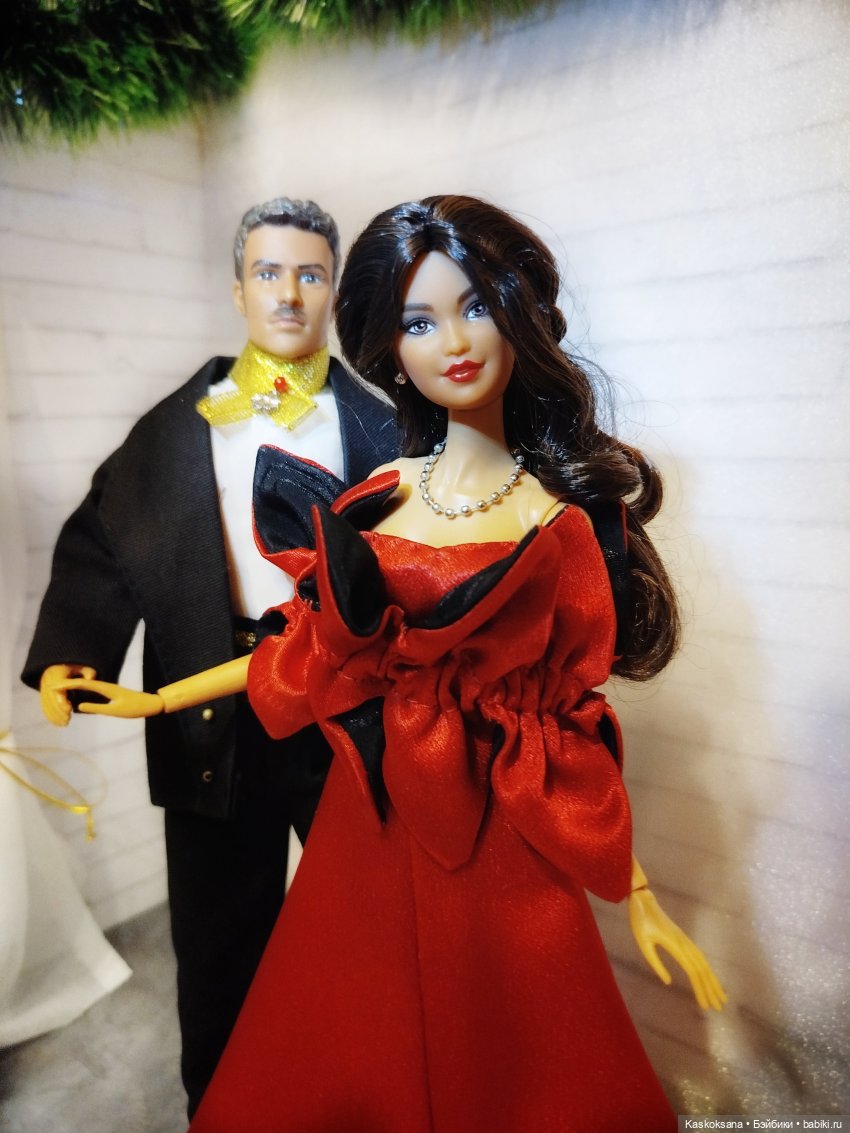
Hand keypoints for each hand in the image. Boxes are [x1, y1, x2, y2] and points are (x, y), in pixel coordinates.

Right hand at [40, 663, 96, 725]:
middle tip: (68, 720)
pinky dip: (50, 716)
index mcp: (56, 675)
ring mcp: (43, 690)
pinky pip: (44, 707)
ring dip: (54, 716)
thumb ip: (87, 671)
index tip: (69, 709)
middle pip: (50, 700)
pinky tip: (57, 723)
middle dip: (58, 711)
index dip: (62, 701)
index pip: (57, 690)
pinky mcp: (42, 696)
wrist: (57, 666)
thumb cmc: (73, 667)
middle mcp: (47, 683)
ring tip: (65, 723)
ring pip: (46, 705)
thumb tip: (91, 678)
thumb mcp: (81, 666)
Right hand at [51, 677, 164, 718]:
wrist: (150, 704)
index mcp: (106, 688)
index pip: (82, 684)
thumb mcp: (115, 711)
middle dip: (66, 683)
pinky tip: (76, 691)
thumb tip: (79, 706)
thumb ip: (97, 707)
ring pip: (86, 684)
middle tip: (50, 687)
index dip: (67, 684)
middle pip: (82, 682)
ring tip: (58, 689)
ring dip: (72, 685)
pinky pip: (92, 688)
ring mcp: (108, 688)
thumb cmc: (134, 708)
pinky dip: (81, 688)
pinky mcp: (110, 692)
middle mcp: (105, 685)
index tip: (54, 686)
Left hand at [628, 887, 726, 1011]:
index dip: (701, 989)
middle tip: (719, 1008)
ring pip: (703, 963)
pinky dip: (706, 969)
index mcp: (675, 946)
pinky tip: (709, 977)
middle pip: (702, 970)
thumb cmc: (640, 921)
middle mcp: (684, 943)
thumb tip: (668, 982)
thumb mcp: (643, 943)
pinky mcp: (682, 938)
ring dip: (712, 980)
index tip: (706, 1006)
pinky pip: (698, 956)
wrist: (642, 899)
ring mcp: (685, 939)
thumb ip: (655, 963)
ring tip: (720, 996)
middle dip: (712, 989)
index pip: (693, 972)